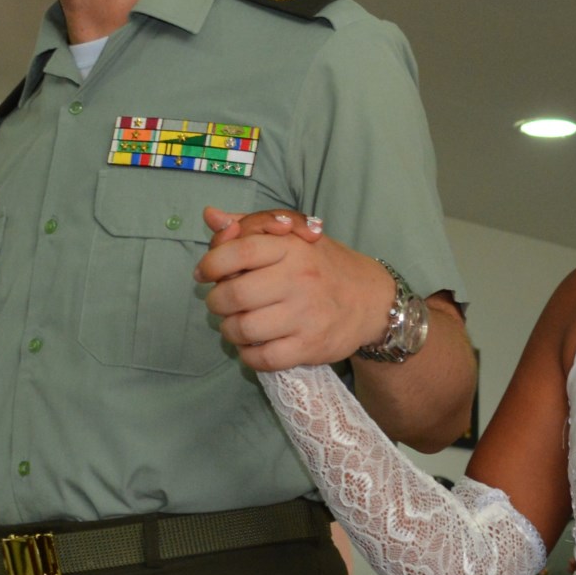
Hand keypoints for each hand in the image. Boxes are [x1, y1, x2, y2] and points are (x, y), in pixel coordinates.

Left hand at [196, 207, 396, 369]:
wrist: (371, 300)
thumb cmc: (323, 266)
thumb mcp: (293, 237)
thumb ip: (250, 227)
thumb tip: (210, 216)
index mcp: (291, 248)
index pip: (238, 252)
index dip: (211, 264)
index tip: (204, 273)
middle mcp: (298, 279)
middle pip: (233, 295)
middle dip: (216, 302)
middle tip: (221, 303)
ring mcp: (305, 315)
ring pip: (243, 329)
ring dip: (229, 330)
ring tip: (235, 325)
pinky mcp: (310, 346)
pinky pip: (263, 358)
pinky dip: (248, 355)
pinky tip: (252, 346)